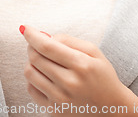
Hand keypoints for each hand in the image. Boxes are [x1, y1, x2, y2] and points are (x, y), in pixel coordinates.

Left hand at [21, 25, 137, 115]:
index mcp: (81, 65)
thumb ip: (68, 40)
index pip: (47, 46)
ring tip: (43, 60)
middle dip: (32, 46)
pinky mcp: (54, 112)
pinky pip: (31, 89)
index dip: (32, 35)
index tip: (25, 28)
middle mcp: (69, 83)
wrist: (112, 109)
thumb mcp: (93, 51)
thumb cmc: (102, 76)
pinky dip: (34, 79)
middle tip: (38, 44)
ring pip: (30, 73)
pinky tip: (45, 76)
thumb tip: (44, 36)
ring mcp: (60, 100)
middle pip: (35, 58)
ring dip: (32, 62)